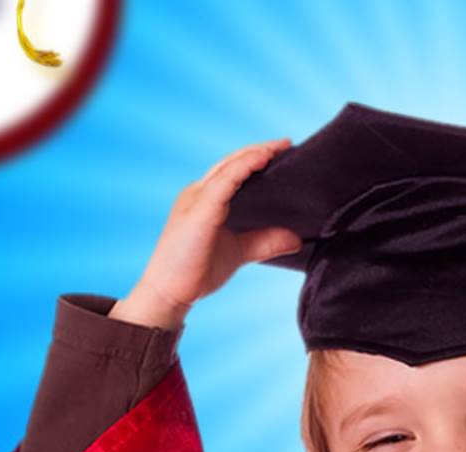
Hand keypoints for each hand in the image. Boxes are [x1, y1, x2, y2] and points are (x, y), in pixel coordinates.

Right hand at [110, 139, 301, 328]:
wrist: (170, 293)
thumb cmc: (196, 272)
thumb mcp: (239, 252)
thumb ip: (264, 242)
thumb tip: (295, 239)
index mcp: (205, 200)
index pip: (231, 171)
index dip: (254, 158)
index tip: (281, 152)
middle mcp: (198, 193)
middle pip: (231, 163)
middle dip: (258, 150)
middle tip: (286, 143)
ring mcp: (196, 199)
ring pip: (228, 167)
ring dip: (254, 154)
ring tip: (278, 147)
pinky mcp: (199, 210)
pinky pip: (224, 182)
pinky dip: (244, 168)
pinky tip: (262, 160)